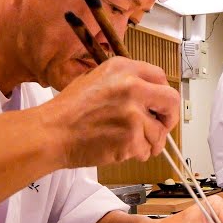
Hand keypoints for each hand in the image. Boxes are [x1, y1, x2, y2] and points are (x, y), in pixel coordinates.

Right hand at [41, 57, 180, 167]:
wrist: (51, 132)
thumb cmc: (67, 111)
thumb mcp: (94, 79)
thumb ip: (123, 83)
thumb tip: (147, 96)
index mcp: (122, 68)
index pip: (160, 77)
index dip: (162, 96)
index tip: (159, 107)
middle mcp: (132, 86)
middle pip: (171, 101)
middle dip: (169, 119)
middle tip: (161, 128)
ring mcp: (133, 112)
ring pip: (159, 132)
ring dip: (148, 142)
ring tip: (129, 144)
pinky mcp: (131, 136)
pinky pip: (146, 149)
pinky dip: (136, 154)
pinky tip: (119, 149)